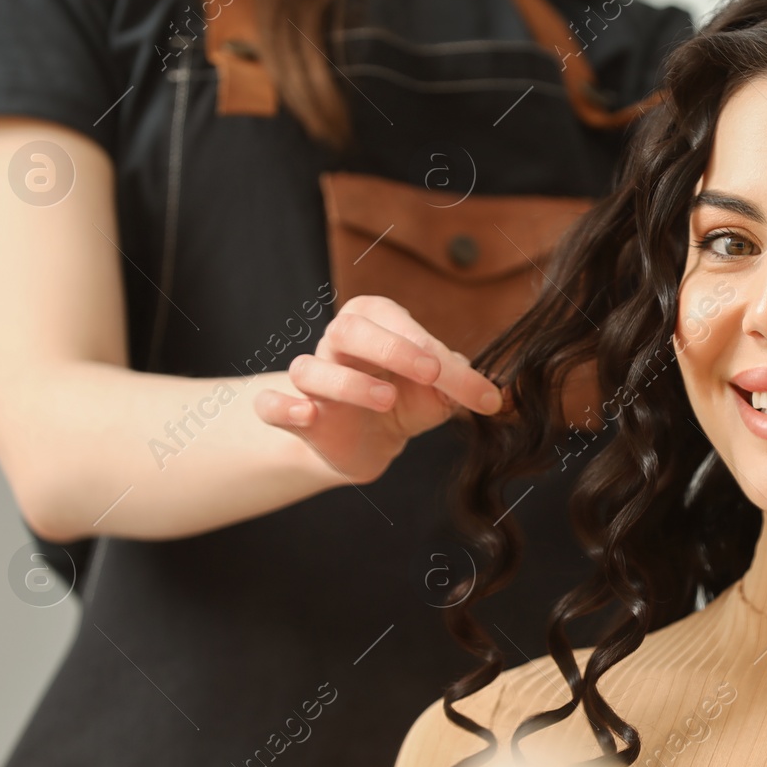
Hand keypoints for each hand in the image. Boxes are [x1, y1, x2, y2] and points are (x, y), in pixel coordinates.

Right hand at [255, 295, 504, 484]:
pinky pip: (269, 404)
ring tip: (386, 399)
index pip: (405, 329)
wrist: (368, 443)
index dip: (440, 355)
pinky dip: (282, 407)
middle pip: (349, 328)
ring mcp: (312, 377)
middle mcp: (339, 343)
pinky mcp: (292, 414)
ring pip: (310, 368)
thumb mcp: (439, 394)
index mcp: (378, 323)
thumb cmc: (405, 402)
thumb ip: (462, 388)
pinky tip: (306, 414)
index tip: (477, 391)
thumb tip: (497, 395)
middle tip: (431, 371)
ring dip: (348, 384)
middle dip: (391, 348)